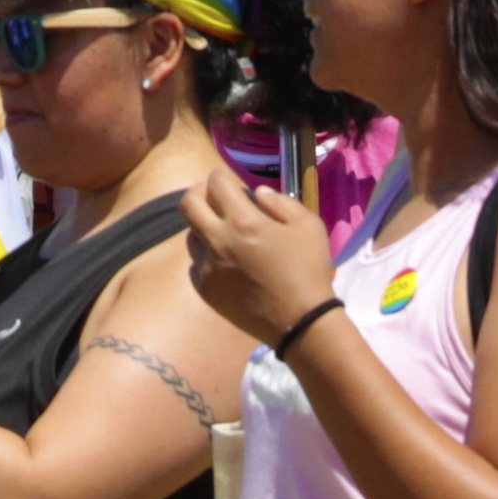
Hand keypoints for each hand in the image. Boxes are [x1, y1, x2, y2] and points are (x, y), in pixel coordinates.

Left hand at [179, 151, 336, 353]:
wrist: (301, 323)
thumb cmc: (309, 270)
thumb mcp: (309, 226)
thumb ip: (281, 202)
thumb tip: (257, 192)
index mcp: (243, 221)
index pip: (216, 182)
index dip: (221, 175)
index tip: (228, 180)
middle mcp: (218, 241)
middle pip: (188, 204)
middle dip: (199, 193)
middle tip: (213, 198)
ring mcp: (208, 268)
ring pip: (190, 235)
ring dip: (203, 227)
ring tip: (223, 233)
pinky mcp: (205, 290)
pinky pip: (195, 265)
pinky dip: (206, 258)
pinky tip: (225, 263)